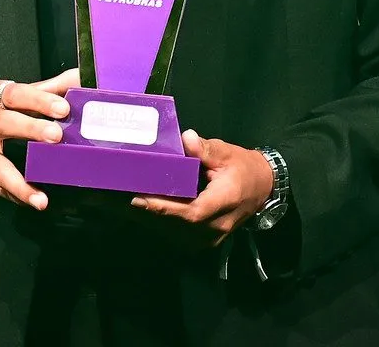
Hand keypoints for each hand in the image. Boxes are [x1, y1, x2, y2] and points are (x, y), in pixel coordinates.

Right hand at [0, 68, 76, 209]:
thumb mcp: (11, 96)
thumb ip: (46, 89)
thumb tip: (80, 77)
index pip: (16, 95)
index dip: (39, 100)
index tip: (63, 108)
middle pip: (4, 124)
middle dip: (30, 129)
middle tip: (56, 136)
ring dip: (19, 184)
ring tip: (41, 198)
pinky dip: (17, 196)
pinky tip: (34, 202)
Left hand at [129, 129, 273, 243]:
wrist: (262, 188)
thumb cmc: (243, 168)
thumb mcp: (227, 153)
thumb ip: (206, 148)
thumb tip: (186, 138)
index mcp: (225, 201)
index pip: (192, 212)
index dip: (165, 208)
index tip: (139, 199)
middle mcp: (217, 226)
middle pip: (177, 225)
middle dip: (147, 212)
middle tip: (116, 198)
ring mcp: (210, 238)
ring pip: (174, 233)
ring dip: (148, 219)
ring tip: (118, 204)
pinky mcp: (203, 240)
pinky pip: (177, 234)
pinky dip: (157, 223)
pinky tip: (137, 210)